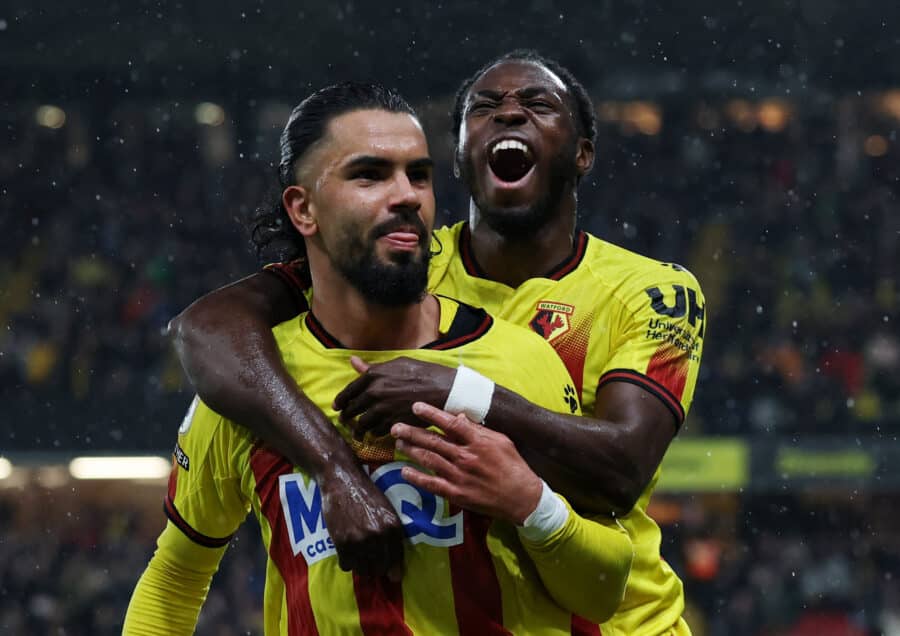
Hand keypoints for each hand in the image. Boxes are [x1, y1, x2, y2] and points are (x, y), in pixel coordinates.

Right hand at [318, 464, 404, 579]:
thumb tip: (395, 576)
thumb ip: (392, 538)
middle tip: (369, 559)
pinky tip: (347, 549)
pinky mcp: (342, 542)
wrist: (342, 479)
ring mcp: (360, 540)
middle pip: (379, 569)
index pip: (396, 560)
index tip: (390, 575)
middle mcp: (379, 535)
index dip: (393, 570)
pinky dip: (346, 561)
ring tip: (358, 554)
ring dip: (361, 566)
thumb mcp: (387, 511)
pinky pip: (346, 565)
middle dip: (375, 568)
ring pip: (363, 570)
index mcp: (394, 527)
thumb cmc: (366, 494)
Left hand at [333, 356, 455, 436]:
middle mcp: (374, 392)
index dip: (340, 400)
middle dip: (346, 417)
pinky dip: (373, 433)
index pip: (349, 391)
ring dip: (358, 429)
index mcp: (373, 376)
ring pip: (362, 424)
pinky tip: (374, 433)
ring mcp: (383, 410)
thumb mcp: (396, 364)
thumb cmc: (422, 373)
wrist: (443, 389)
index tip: (337, 406)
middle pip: (352, 409)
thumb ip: (372, 367)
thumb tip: (353, 361)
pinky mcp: (393, 423)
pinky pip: (376, 432)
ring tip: (358, 432)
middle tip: (345, 420)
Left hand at [391, 402, 542, 525]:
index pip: (450, 423)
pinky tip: (404, 471)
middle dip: (412, 432)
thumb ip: (478, 430)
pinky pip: (431, 484)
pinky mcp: (457, 494)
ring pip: (429, 460)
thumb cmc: (513, 466)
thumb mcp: (501, 441)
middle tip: (395, 426)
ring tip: (399, 442)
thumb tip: (459, 417)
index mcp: (478, 442)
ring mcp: (460, 477)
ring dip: (411, 450)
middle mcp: (466, 457)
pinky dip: (416, 477)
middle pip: (433, 441)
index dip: (431, 414)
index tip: (416, 406)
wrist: (521, 498)